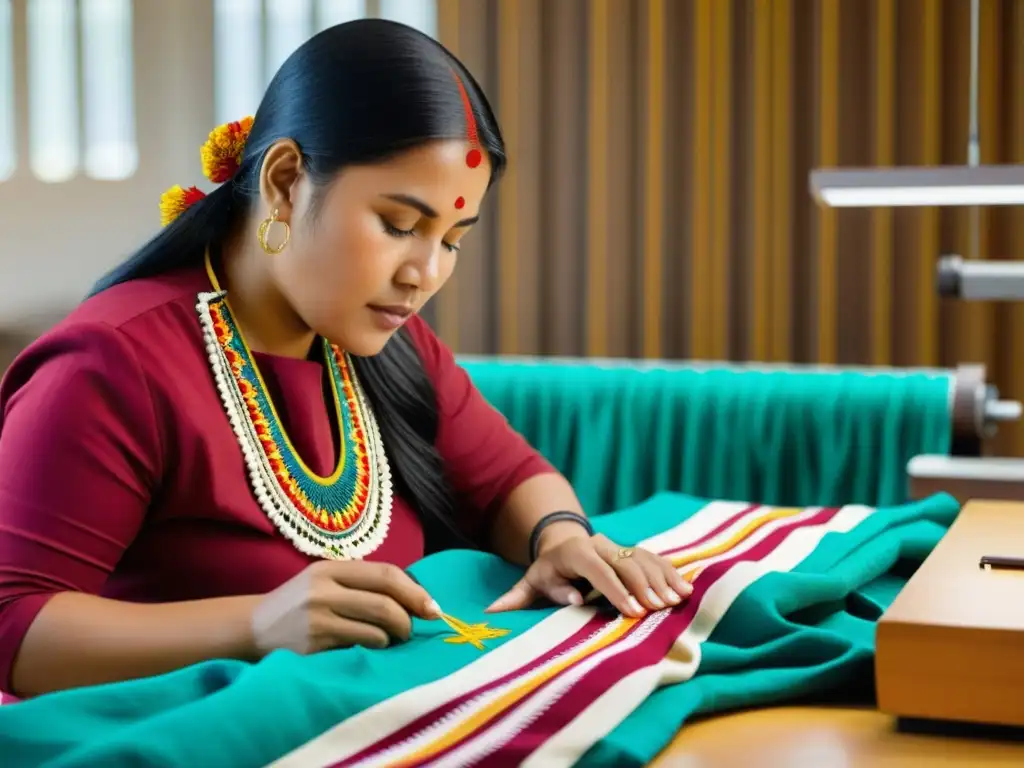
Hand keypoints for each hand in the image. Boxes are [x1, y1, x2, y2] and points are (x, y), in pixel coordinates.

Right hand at [250, 560, 441, 655]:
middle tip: (412, 631)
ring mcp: (318, 618)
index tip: (433, 608)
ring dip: (392, 638)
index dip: (415, 592)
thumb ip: (362, 584)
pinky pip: (360, 648)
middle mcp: (324, 589)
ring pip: (377, 629)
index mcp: (331, 568)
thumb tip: (416, 598)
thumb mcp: (325, 582)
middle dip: (409, 620)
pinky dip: (373, 650)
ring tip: (389, 641)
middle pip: (386, 603)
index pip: (387, 574)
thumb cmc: (299, 605)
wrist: (252, 628)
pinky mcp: (314, 646)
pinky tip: (368, 651)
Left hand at [485, 533, 691, 617]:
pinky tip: (686, 589)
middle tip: (658, 609)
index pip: (599, 571)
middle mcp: (601, 544)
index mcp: (576, 553)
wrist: (562, 544)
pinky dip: (671, 573)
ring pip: (644, 558)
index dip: (616, 591)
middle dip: (643, 586)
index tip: (631, 612)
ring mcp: (619, 546)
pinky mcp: (633, 551)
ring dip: (662, 579)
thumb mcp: (530, 584)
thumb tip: (515, 608)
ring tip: (676, 600)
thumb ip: (518, 597)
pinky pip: (655, 559)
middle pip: (626, 563)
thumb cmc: (546, 572)